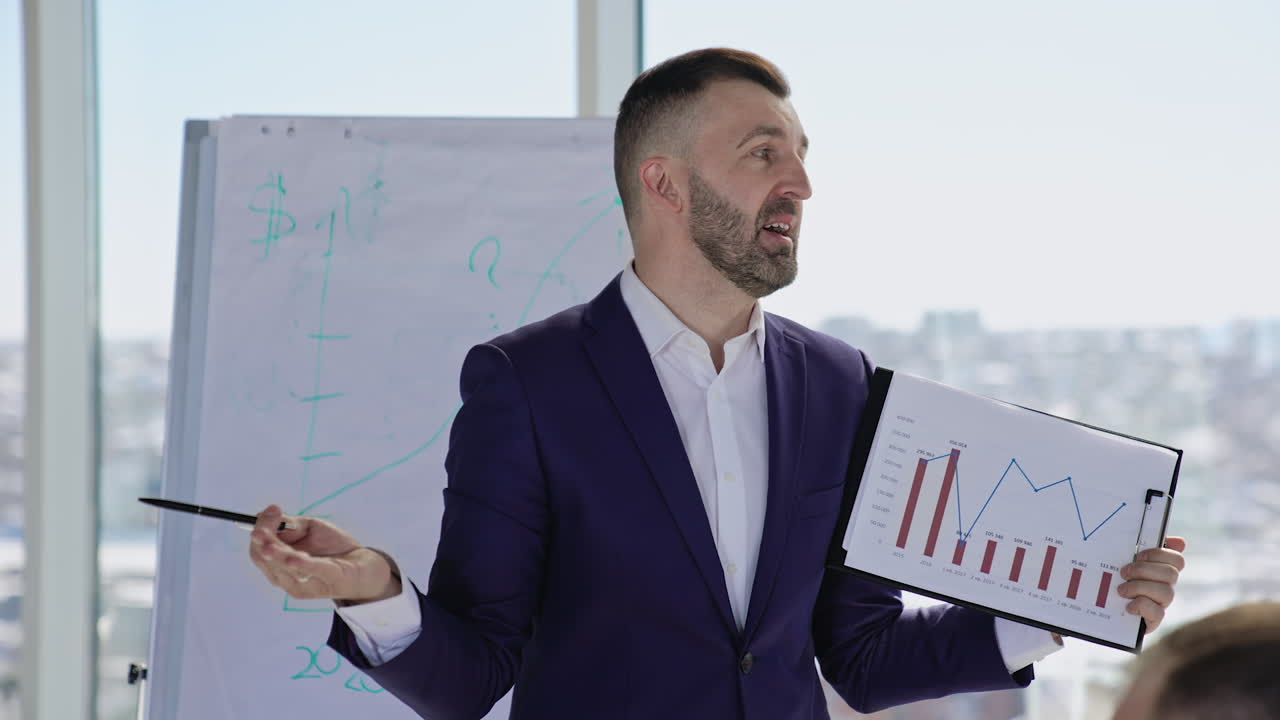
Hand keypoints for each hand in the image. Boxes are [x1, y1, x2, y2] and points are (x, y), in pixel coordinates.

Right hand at [248, 504, 401, 604]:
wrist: (361, 565)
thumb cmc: (331, 547)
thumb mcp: (309, 529)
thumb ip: (290, 524)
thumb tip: (267, 513)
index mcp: (277, 565)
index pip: (258, 552)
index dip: (260, 531)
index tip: (271, 510)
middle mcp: (284, 578)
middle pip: (266, 559)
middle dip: (265, 538)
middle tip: (270, 518)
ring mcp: (302, 584)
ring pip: (284, 567)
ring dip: (277, 552)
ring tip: (269, 542)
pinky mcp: (324, 583)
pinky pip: (311, 572)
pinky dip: (301, 565)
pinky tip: (294, 557)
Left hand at [1118, 536, 1185, 632]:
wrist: (1101, 611)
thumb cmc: (1113, 580)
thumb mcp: (1124, 560)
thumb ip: (1143, 547)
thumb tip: (1180, 542)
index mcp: (1160, 571)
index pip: (1177, 560)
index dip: (1159, 554)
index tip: (1138, 555)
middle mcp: (1165, 587)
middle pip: (1171, 574)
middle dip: (1144, 570)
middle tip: (1123, 573)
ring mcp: (1160, 604)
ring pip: (1166, 593)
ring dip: (1139, 587)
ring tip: (1121, 590)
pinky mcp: (1153, 621)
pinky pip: (1157, 613)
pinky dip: (1141, 606)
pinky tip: (1127, 605)